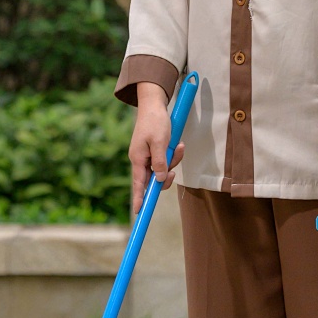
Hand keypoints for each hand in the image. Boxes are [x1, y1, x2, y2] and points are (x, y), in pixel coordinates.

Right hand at [129, 82, 183, 214]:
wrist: (155, 104)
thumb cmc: (155, 121)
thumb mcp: (160, 142)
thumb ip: (160, 162)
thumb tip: (159, 179)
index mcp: (138, 159)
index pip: (138, 184)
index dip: (139, 198)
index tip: (139, 212)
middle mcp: (141, 160)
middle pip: (154, 179)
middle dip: (167, 176)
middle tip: (174, 170)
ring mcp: (148, 156)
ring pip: (163, 170)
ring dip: (174, 162)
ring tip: (180, 147)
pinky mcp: (155, 151)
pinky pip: (166, 160)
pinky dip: (174, 155)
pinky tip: (180, 145)